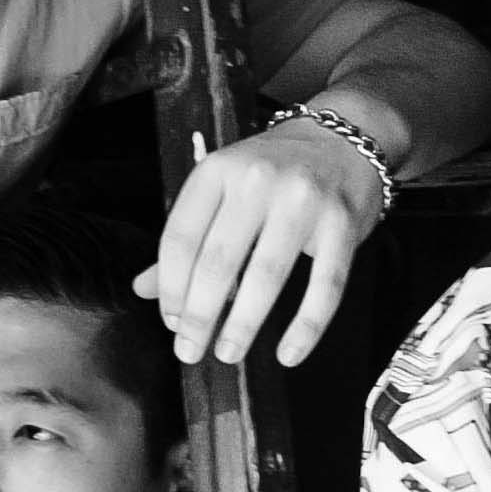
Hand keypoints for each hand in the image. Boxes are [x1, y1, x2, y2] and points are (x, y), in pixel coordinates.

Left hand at [135, 115, 385, 366]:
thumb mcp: (224, 189)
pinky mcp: (343, 224)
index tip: (171, 322)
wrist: (347, 136)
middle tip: (190, 351)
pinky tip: (288, 355)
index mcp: (218, 171)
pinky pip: (325, 286)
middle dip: (199, 316)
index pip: (181, 238)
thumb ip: (188, 237)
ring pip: (265, 275)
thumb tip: (144, 290)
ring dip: (242, 324)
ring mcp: (303, 201)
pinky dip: (306, 327)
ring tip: (228, 353)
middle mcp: (257, 181)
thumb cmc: (275, 170)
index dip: (171, 288)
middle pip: (218, 261)